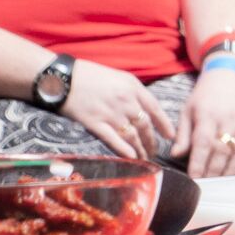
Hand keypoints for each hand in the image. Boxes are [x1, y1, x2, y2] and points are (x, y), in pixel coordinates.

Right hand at [59, 59, 173, 161]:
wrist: (64, 78)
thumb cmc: (90, 75)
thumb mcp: (119, 77)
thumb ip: (132, 92)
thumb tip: (143, 108)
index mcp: (133, 87)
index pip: (155, 108)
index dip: (164, 124)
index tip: (170, 136)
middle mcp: (125, 101)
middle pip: (145, 125)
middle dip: (152, 141)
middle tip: (155, 151)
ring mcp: (110, 113)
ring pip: (132, 135)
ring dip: (140, 149)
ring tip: (145, 159)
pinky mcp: (94, 123)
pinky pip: (113, 140)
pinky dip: (125, 150)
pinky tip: (132, 158)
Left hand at [172, 65, 234, 177]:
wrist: (229, 72)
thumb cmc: (206, 94)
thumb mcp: (189, 109)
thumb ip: (183, 133)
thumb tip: (176, 155)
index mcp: (209, 114)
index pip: (203, 144)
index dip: (199, 164)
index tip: (194, 180)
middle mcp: (230, 117)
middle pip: (222, 150)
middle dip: (214, 171)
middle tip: (207, 187)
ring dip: (234, 168)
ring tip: (225, 182)